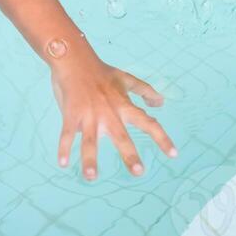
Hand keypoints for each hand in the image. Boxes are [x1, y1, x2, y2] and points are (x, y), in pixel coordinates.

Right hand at [51, 52, 177, 179]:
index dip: (162, 138)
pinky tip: (62, 162)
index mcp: (123, 105)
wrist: (74, 59)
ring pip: (90, 140)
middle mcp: (109, 112)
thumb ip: (144, 90)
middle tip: (138, 171)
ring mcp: (89, 114)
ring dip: (90, 158)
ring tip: (91, 176)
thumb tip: (161, 102)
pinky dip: (64, 148)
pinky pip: (67, 134)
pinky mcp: (72, 114)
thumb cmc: (101, 71)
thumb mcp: (125, 79)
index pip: (148, 122)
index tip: (174, 154)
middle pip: (121, 136)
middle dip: (129, 154)